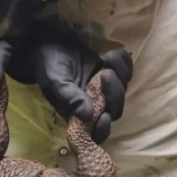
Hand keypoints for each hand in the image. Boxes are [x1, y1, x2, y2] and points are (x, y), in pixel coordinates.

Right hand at [8, 23, 133, 143]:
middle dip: (114, 93)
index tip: (105, 116)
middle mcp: (95, 105)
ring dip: (120, 74)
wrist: (51, 43)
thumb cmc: (49, 66)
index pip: (96, 132)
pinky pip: (127, 72)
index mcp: (79, 114)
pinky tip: (112, 54)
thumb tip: (87, 115)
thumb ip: (70, 98)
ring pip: (123, 90)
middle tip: (104, 74)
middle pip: (115, 109)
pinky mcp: (112, 72)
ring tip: (106, 59)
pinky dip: (124, 63)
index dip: (103, 129)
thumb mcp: (55, 82)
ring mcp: (105, 89)